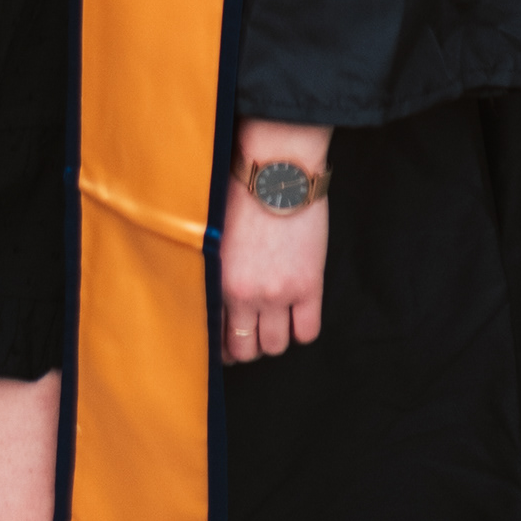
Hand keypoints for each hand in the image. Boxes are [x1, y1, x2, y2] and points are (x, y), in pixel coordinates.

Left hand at [220, 122, 330, 361]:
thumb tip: (212, 293)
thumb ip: (213, 269)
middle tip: (255, 333)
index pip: (215, 336)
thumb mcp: (214, 235)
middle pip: (246, 350)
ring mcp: (278, 293)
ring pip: (276, 345)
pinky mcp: (308, 285)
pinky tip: (299, 313)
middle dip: (250, 346)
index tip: (228, 343)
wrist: (277, 171)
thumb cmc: (241, 193)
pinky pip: (307, 332)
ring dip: (276, 338)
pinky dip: (303, 330)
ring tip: (277, 321)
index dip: (223, 347)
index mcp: (217, 282)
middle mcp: (245, 295)